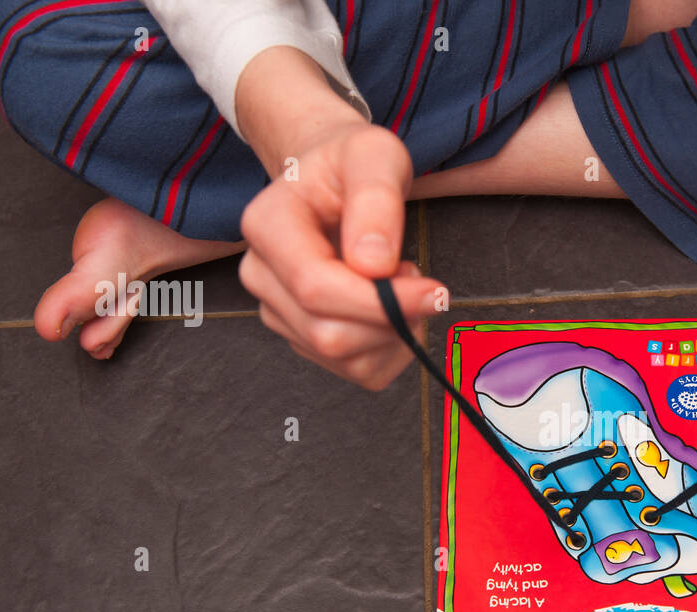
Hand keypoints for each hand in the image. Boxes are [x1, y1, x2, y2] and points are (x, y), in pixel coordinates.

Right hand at [234, 48, 446, 389]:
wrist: (333, 180)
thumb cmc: (354, 165)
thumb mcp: (375, 157)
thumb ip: (376, 202)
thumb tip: (373, 265)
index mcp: (266, 225)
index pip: (315, 288)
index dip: (380, 302)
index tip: (435, 292)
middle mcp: (261, 275)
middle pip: (329, 335)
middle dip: (391, 318)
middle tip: (414, 274)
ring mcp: (278, 311)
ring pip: (346, 360)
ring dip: (395, 332)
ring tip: (399, 281)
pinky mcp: (303, 338)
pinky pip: (359, 370)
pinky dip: (392, 349)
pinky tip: (395, 309)